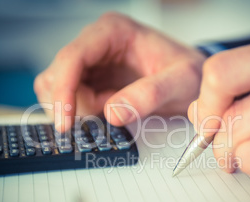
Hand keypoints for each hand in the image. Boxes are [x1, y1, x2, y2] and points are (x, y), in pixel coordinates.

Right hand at [34, 12, 204, 131]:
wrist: (193, 78)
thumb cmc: (189, 74)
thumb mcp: (180, 82)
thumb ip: (150, 95)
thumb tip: (112, 113)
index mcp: (114, 31)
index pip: (72, 57)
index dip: (62, 90)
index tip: (65, 122)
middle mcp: (96, 41)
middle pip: (58, 73)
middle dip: (71, 103)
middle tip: (100, 120)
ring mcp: (91, 59)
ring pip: (56, 86)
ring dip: (75, 108)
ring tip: (108, 112)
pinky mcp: (91, 77)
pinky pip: (69, 96)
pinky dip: (79, 112)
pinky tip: (103, 113)